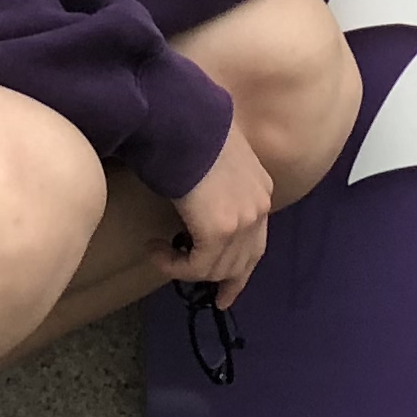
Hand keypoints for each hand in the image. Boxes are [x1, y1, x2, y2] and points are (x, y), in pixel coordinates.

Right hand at [167, 122, 273, 304]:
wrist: (179, 121)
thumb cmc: (186, 131)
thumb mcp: (212, 158)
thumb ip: (216, 183)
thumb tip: (198, 202)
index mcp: (261, 189)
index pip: (257, 242)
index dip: (241, 270)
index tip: (227, 290)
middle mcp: (259, 208)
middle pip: (243, 262)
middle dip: (221, 281)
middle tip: (206, 295)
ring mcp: (242, 221)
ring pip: (217, 269)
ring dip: (185, 268)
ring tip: (160, 250)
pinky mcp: (220, 231)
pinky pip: (197, 267)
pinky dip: (173, 266)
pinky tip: (155, 248)